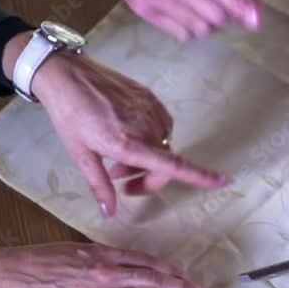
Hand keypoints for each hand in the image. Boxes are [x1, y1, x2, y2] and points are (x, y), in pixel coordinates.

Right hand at [0, 242, 209, 287]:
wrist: (12, 276)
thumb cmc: (38, 262)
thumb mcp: (74, 250)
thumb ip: (98, 257)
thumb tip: (115, 261)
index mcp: (105, 255)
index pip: (147, 263)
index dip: (170, 271)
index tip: (186, 277)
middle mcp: (109, 274)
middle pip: (155, 282)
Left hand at [4, 33, 224, 215]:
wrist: (67, 75)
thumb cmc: (69, 116)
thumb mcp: (80, 155)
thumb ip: (99, 185)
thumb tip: (110, 212)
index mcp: (128, 143)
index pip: (172, 165)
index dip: (199, 175)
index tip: (221, 181)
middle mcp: (145, 126)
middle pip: (165, 162)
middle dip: (149, 177)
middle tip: (121, 182)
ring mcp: (149, 109)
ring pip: (161, 144)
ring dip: (146, 157)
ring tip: (117, 157)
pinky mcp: (149, 96)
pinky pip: (160, 124)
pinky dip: (149, 137)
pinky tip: (127, 136)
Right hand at [83, 0, 261, 40]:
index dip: (240, 5)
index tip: (257, 18)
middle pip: (212, 13)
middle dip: (233, 12)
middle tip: (239, 3)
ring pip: (198, 28)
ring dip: (215, 21)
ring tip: (215, 4)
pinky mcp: (141, 8)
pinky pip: (179, 33)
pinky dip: (194, 27)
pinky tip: (194, 10)